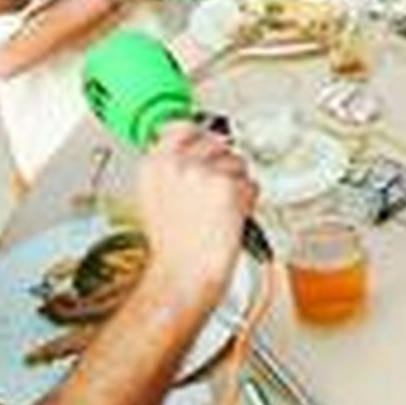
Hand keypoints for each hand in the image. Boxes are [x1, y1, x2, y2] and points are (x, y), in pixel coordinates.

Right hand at [133, 124, 256, 302]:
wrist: (184, 277)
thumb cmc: (174, 248)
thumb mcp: (156, 198)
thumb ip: (172, 167)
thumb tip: (192, 147)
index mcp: (154, 164)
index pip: (184, 127)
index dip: (202, 140)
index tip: (208, 151)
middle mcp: (176, 162)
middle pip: (217, 143)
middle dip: (224, 167)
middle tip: (214, 199)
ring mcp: (202, 171)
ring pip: (238, 163)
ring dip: (237, 185)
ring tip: (220, 213)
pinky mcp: (227, 185)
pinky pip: (251, 184)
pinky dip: (249, 202)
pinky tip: (231, 219)